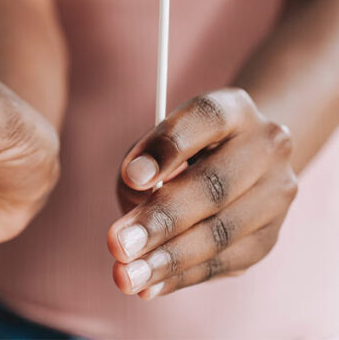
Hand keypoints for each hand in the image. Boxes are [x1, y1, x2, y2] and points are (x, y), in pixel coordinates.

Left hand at [108, 88, 297, 298]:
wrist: (247, 155)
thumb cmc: (187, 142)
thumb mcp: (163, 131)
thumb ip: (143, 153)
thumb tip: (134, 193)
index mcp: (234, 108)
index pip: (204, 120)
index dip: (166, 149)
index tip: (130, 177)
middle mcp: (266, 148)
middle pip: (213, 187)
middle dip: (160, 221)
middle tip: (117, 245)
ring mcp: (276, 194)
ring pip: (221, 233)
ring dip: (169, 260)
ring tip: (127, 275)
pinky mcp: (271, 236)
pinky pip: (226, 263)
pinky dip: (183, 276)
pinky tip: (150, 285)